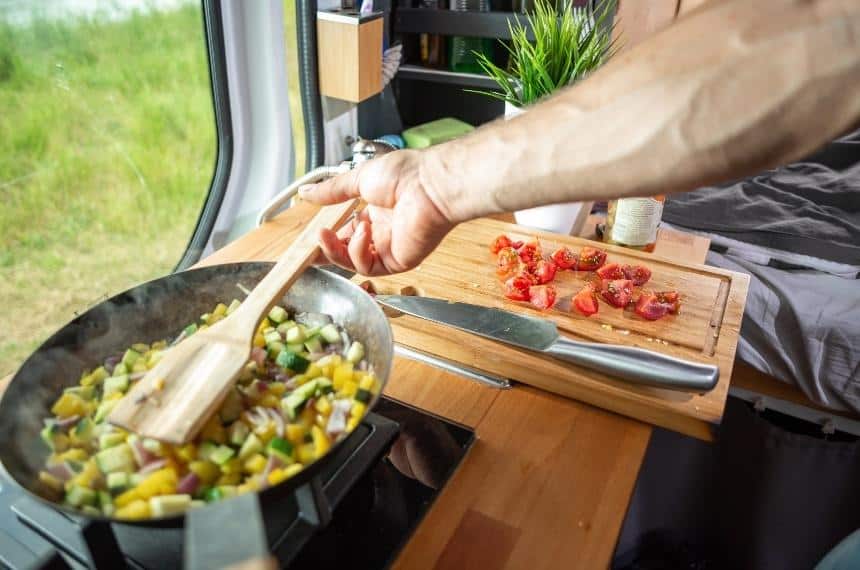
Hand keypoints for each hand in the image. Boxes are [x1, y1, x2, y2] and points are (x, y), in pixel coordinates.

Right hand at [299, 150, 454, 275]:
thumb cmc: (407, 175)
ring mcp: (391, 248)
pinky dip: (357, 252)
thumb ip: (332, 191)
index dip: (330, 236)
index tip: (312, 236)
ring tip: (330, 233)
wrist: (429, 184)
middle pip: (348, 251)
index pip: (347, 231)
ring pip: (354, 263)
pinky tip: (362, 233)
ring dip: (338, 250)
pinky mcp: (397, 260)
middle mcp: (384, 232)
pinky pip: (368, 267)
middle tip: (315, 241)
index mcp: (377, 212)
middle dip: (329, 248)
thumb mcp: (359, 178)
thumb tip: (307, 192)